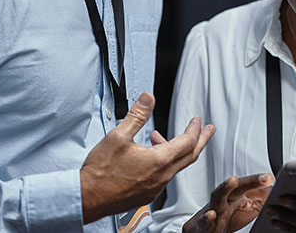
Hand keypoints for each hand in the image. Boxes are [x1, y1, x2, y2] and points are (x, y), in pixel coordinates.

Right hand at [79, 92, 214, 223]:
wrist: (87, 198)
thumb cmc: (100, 172)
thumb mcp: (118, 136)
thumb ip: (137, 115)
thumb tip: (149, 98)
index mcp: (158, 161)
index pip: (187, 142)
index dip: (195, 129)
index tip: (198, 120)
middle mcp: (161, 177)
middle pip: (190, 156)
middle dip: (201, 140)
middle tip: (209, 130)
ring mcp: (155, 188)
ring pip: (176, 166)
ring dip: (177, 150)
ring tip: (163, 137)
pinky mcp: (147, 194)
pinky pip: (165, 176)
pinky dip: (165, 162)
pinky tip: (151, 155)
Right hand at [183, 173, 274, 232]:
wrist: (204, 230)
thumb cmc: (227, 217)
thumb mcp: (248, 208)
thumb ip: (261, 199)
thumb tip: (275, 191)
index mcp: (236, 194)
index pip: (249, 184)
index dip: (260, 180)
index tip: (271, 178)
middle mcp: (225, 198)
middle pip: (237, 186)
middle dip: (250, 180)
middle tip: (265, 178)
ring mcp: (214, 208)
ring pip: (218, 195)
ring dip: (225, 187)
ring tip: (233, 180)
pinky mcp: (204, 223)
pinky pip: (205, 219)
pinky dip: (207, 217)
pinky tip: (212, 214)